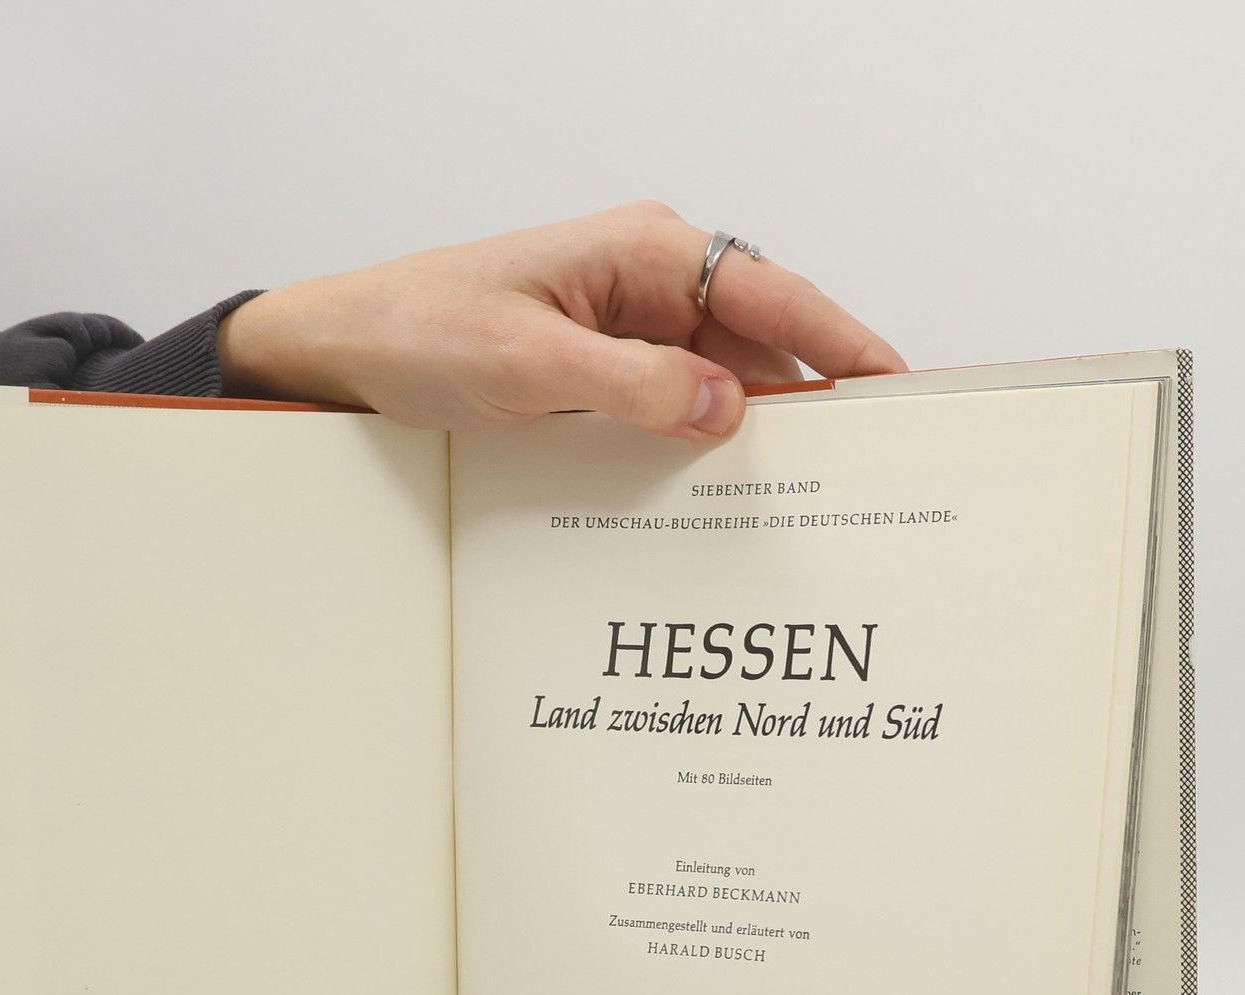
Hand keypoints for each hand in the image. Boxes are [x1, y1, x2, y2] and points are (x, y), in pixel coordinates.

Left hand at [218, 200, 906, 441]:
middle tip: (865, 463)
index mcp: (642, 252)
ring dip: (757, 430)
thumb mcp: (526, 365)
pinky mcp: (604, 367)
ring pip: (723, 378)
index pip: (771, 292)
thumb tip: (725, 406)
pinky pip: (676, 403)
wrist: (347, 347)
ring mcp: (628, 324)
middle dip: (813, 396)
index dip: (842, 340)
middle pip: (761, 338)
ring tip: (807, 492)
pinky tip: (720, 490)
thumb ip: (629, 383)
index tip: (897, 387)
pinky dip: (702, 443)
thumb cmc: (422, 331)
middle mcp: (648, 280)